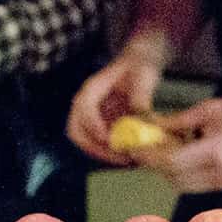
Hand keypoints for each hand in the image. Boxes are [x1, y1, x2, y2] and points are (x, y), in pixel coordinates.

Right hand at [68, 38, 166, 162]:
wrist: (140, 63)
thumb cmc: (140, 65)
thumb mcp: (144, 75)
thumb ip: (141, 96)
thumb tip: (141, 119)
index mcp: (93, 88)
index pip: (84, 108)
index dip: (94, 125)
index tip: (110, 140)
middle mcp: (87, 104)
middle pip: (77, 130)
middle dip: (94, 147)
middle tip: (118, 156)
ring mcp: (93, 116)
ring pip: (85, 141)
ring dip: (103, 153)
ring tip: (127, 159)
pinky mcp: (102, 125)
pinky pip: (98, 143)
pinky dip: (110, 152)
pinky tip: (130, 156)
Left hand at [139, 95, 221, 193]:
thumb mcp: (210, 109)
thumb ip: (178, 121)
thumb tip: (151, 128)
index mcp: (215, 151)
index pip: (171, 162)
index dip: (149, 157)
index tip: (134, 149)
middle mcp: (219, 173)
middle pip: (173, 177)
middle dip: (155, 165)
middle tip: (143, 149)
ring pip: (182, 185)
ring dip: (168, 171)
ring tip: (164, 150)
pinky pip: (194, 184)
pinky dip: (182, 173)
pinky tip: (182, 156)